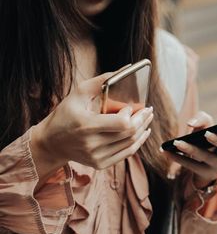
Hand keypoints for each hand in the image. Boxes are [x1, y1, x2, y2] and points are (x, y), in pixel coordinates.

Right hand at [31, 73, 153, 181]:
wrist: (51, 143)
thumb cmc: (65, 114)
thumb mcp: (78, 94)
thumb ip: (101, 82)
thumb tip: (125, 69)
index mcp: (86, 126)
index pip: (122, 123)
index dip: (131, 115)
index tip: (131, 106)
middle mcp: (92, 144)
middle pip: (130, 133)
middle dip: (143, 119)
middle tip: (148, 109)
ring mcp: (97, 157)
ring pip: (131, 144)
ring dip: (143, 129)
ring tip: (147, 118)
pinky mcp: (101, 164)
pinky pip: (127, 153)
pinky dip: (138, 142)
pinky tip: (143, 132)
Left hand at [163, 111, 216, 188]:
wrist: (201, 166)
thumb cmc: (206, 140)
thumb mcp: (206, 126)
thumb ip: (202, 118)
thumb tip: (192, 125)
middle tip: (207, 133)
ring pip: (204, 157)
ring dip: (190, 149)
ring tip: (177, 142)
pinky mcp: (204, 174)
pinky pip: (189, 166)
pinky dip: (177, 158)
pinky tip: (166, 151)